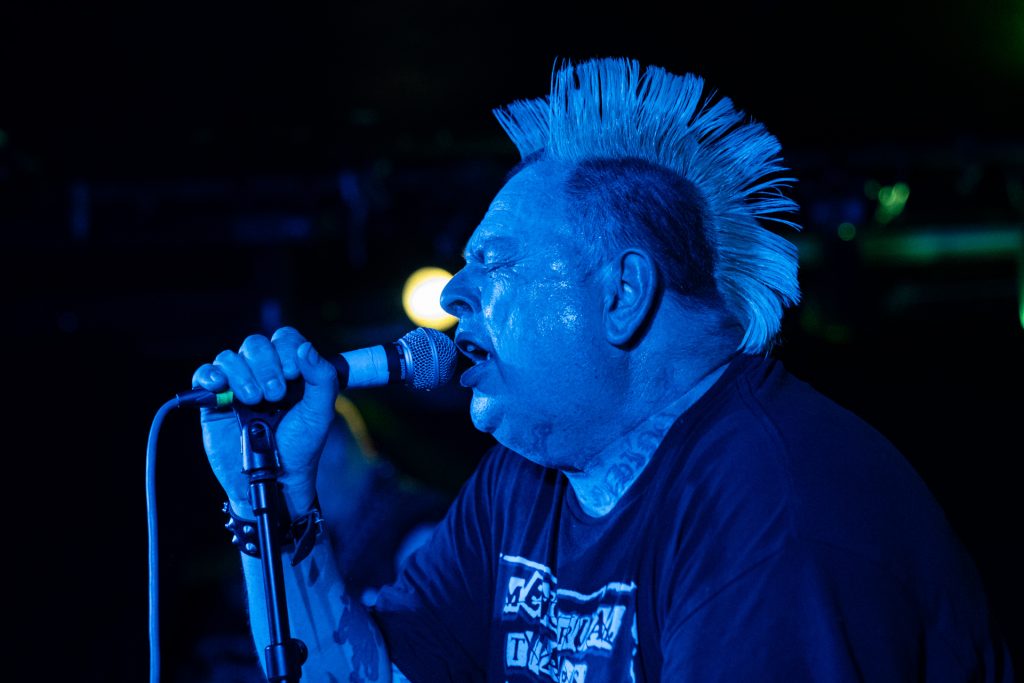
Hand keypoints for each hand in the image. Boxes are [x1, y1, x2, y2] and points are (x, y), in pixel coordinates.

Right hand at [191, 326, 338, 516]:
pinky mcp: (214, 401)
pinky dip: (209, 375)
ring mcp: (236, 386)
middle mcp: (262, 374)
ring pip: (230, 357)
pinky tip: (219, 386)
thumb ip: (322, 379)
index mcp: (290, 371)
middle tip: (275, 395)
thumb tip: (306, 348)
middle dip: (266, 366)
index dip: (287, 350)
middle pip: (255, 344)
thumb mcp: (319, 413)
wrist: (275, 477)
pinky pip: (203, 374)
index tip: (293, 374)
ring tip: (253, 401)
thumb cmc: (300, 446)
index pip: (284, 339)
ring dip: (242, 375)